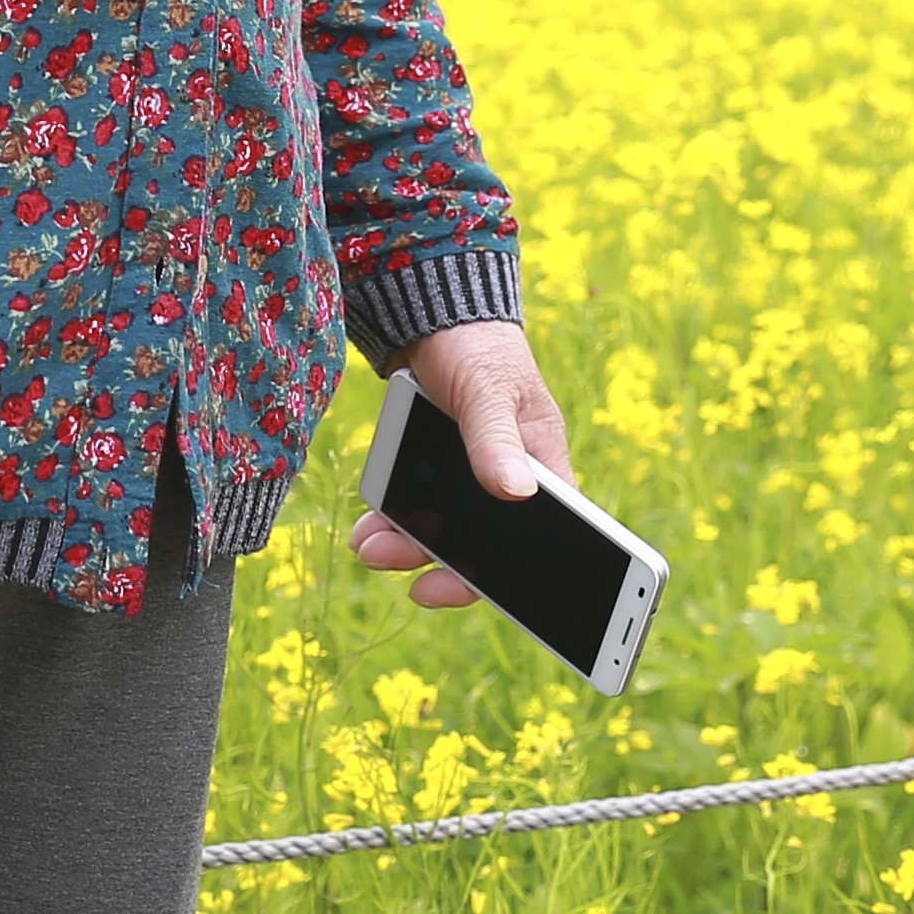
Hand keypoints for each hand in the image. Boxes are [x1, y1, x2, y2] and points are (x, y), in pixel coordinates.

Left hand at [350, 320, 576, 612]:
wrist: (431, 316)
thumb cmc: (479, 348)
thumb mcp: (490, 390)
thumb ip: (498, 440)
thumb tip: (515, 492)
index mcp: (544, 473)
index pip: (545, 543)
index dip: (518, 580)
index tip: (482, 597)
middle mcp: (506, 486)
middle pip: (485, 550)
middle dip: (446, 568)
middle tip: (415, 587)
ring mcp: (465, 484)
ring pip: (441, 536)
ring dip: (407, 547)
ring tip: (371, 548)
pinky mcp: (430, 475)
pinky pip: (412, 513)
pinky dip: (390, 523)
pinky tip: (368, 527)